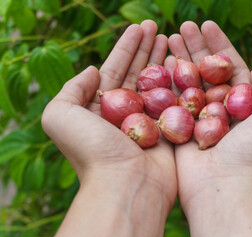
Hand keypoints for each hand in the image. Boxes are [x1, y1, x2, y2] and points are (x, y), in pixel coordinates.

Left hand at [42, 20, 176, 236]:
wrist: (125, 186)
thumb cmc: (92, 152)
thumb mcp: (61, 115)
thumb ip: (72, 88)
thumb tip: (93, 70)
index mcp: (99, 108)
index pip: (114, 69)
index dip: (125, 47)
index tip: (138, 28)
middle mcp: (123, 113)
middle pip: (136, 73)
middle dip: (145, 49)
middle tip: (156, 27)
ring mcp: (147, 121)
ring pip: (156, 84)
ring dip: (162, 60)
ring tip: (169, 38)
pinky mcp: (167, 130)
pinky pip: (173, 100)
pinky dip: (177, 81)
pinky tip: (181, 63)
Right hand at [167, 21, 251, 236]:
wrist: (228, 184)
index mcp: (244, 103)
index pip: (229, 66)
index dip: (218, 44)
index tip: (206, 24)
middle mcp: (220, 109)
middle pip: (206, 70)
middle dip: (195, 47)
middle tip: (183, 26)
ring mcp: (197, 118)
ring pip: (186, 81)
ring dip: (179, 58)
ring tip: (170, 36)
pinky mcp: (178, 128)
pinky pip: (171, 100)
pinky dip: (166, 81)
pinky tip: (160, 61)